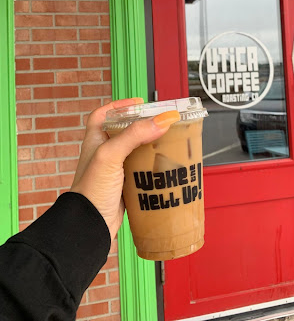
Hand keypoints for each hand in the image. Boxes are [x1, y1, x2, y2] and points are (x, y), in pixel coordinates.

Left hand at [71, 98, 179, 240]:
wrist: (90, 226)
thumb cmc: (90, 190)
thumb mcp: (110, 155)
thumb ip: (134, 135)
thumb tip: (162, 120)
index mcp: (95, 140)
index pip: (103, 114)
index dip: (119, 105)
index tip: (139, 103)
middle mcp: (105, 153)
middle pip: (125, 130)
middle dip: (143, 125)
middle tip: (161, 121)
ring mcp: (116, 169)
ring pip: (136, 150)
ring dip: (151, 145)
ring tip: (168, 139)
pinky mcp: (126, 185)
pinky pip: (142, 170)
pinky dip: (153, 165)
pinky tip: (164, 164)